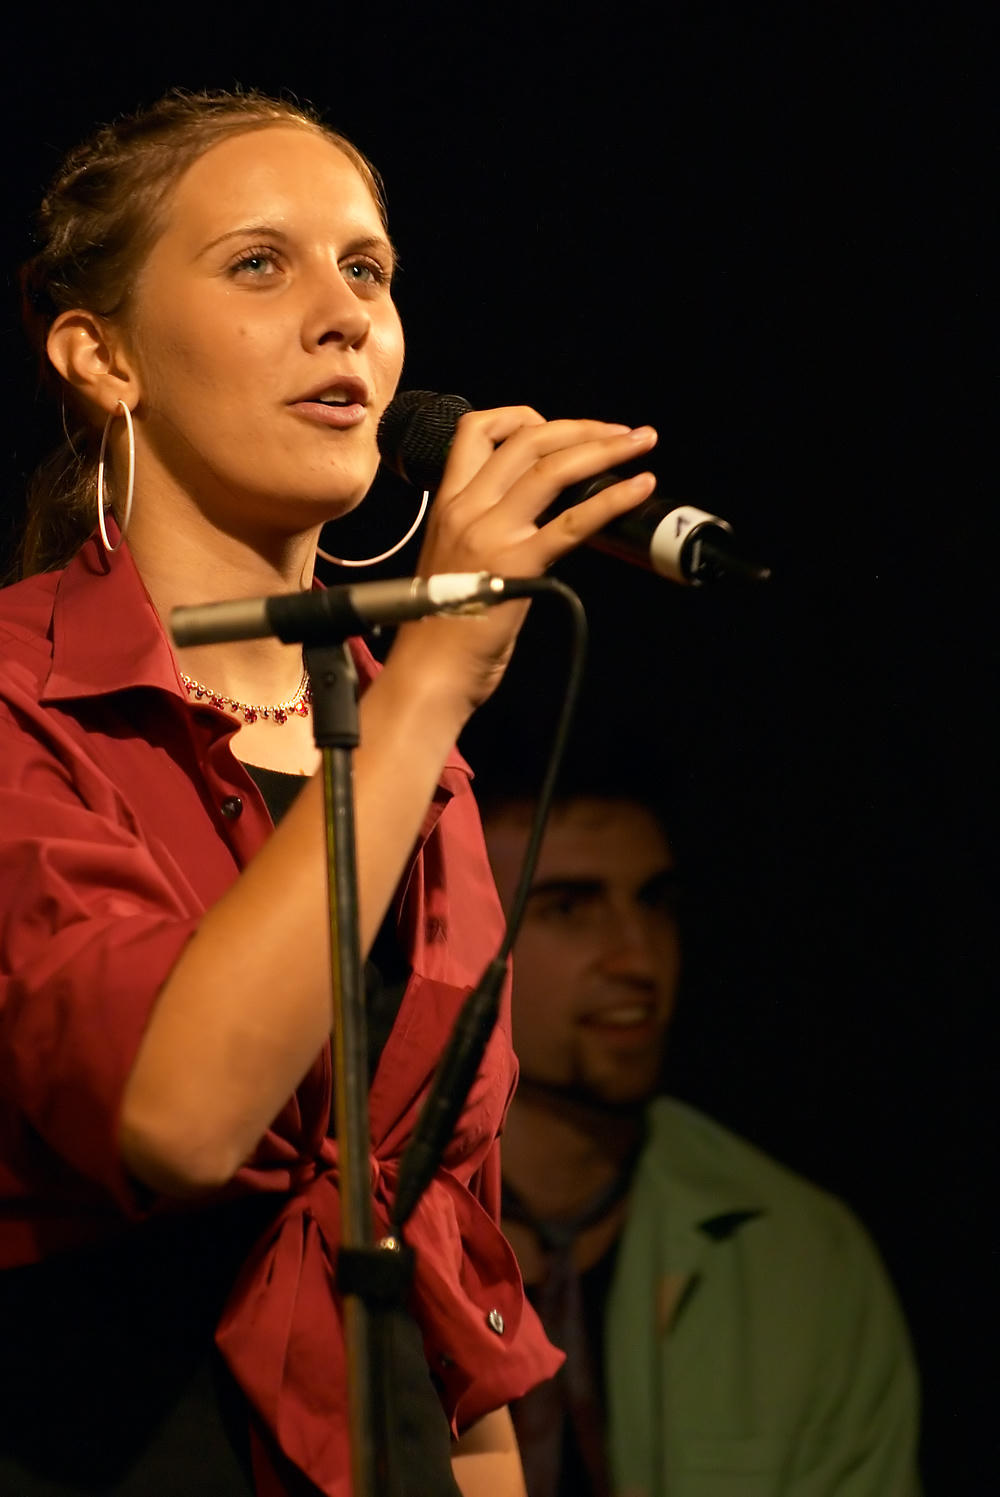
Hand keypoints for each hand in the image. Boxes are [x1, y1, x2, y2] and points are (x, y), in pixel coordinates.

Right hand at [394, 405, 657, 710]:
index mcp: (447, 503)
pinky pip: (572, 521)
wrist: (429, 673)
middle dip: (583, 427)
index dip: (524, 416)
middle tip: (623, 432)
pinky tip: (640, 488)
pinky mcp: (518, 564)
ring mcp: (490, 533)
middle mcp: (466, 508)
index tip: (561, 430)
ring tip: (640, 444)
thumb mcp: (454, 560)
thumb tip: (539, 517)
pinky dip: (613, 499)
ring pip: (551, 468)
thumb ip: (486, 529)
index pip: (477, 430)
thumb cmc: (443, 628)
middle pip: (527, 439)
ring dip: (604, 448)